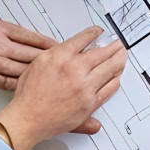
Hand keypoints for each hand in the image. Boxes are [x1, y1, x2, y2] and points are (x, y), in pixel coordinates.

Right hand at [2, 29, 126, 149]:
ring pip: (111, 69)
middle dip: (114, 46)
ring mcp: (85, 87)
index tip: (99, 32)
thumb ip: (59, 53)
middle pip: (104, 53)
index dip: (95, 33)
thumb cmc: (29, 93)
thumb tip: (76, 49)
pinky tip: (116, 77)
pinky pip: (109, 88)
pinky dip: (115, 80)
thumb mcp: (40, 62)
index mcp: (62, 56)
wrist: (28, 118)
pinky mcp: (90, 103)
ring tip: (122, 57)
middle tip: (119, 44)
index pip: (85, 38)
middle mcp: (76, 69)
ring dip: (119, 61)